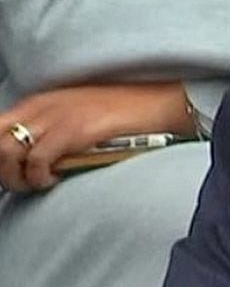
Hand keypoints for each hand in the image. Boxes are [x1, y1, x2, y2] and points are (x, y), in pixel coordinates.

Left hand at [0, 82, 189, 191]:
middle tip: (21, 183)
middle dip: (2, 168)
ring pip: (8, 151)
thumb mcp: (80, 116)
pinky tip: (52, 181)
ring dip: (15, 176)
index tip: (12, 172)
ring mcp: (55, 117)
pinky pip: (37, 159)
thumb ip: (56, 131)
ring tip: (36, 184)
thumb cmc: (127, 114)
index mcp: (40, 102)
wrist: (158, 104)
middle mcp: (41, 107)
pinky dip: (37, 177)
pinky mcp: (72, 130)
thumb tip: (38, 159)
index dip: (0, 156)